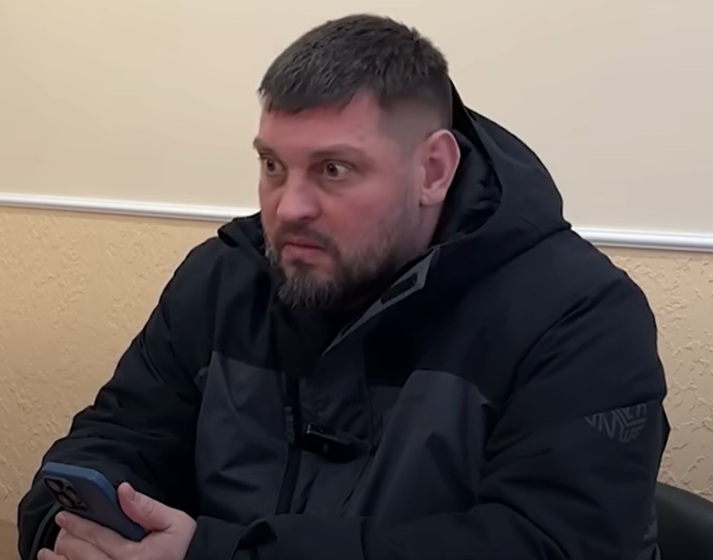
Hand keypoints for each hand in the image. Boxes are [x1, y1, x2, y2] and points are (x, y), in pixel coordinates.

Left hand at [37, 482, 195, 559]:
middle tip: (60, 526)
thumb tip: (123, 490)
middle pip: (85, 557)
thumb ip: (147, 508)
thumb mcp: (176, 523)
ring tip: (46, 554)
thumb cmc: (187, 547)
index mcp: (135, 557)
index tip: (66, 514)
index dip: (80, 524)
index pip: (100, 537)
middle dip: (69, 540)